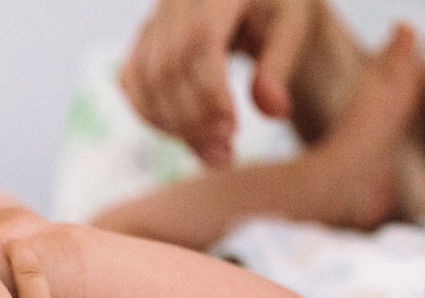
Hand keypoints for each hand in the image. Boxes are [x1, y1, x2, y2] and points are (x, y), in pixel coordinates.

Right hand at [119, 0, 316, 165]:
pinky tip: (188, 137)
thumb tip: (273, 111)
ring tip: (213, 154)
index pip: (200, 41)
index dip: (209, 91)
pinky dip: (153, 116)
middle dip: (192, 119)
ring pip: (145, 79)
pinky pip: (132, 83)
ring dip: (174, 126)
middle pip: (168, 66)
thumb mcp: (292, 28)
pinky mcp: (141, 41)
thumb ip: (280, 67)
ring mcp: (152, 19)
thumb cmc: (277, 11)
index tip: (231, 132)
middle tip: (224, 157)